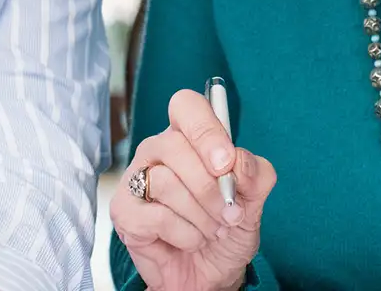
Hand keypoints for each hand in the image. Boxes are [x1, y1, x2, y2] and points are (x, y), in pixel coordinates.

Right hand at [111, 89, 277, 290]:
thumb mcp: (254, 202)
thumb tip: (238, 161)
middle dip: (209, 186)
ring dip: (200, 214)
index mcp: (188, 138)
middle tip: (229, 212)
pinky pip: (156, 215)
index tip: (225, 163)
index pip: (186, 106)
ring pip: (165, 181)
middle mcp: (157, 152)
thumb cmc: (226, 230)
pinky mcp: (124, 212)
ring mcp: (136, 181)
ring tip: (213, 230)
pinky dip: (184, 234)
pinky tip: (191, 240)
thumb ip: (256, 174)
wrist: (211, 276)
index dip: (205, 130)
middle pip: (173, 145)